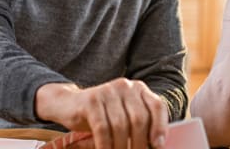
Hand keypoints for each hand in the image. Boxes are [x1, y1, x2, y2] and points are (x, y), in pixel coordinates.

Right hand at [36, 79, 167, 148]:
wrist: (68, 104)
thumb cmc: (102, 115)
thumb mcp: (123, 117)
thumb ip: (139, 126)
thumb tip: (155, 146)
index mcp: (138, 89)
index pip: (157, 106)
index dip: (160, 127)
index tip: (158, 145)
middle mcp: (125, 86)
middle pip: (139, 118)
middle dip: (139, 143)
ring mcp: (107, 91)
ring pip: (120, 126)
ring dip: (122, 148)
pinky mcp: (91, 100)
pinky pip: (102, 128)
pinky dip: (106, 145)